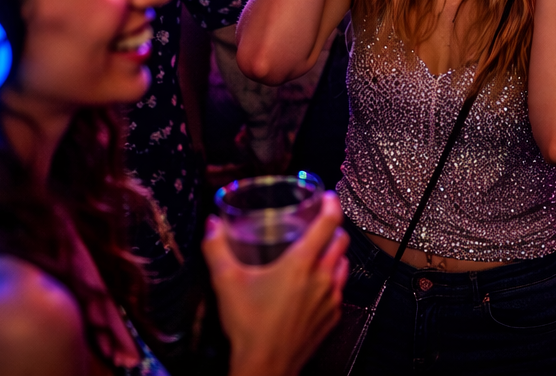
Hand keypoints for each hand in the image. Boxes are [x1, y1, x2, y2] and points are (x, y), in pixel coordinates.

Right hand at [205, 191, 350, 375]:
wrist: (265, 367)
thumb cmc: (249, 326)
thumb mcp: (226, 283)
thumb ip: (217, 249)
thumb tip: (211, 225)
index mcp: (301, 264)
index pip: (329, 224)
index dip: (332, 205)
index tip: (330, 197)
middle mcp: (322, 278)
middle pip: (341, 241)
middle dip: (334, 228)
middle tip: (321, 224)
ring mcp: (330, 299)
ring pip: (344, 265)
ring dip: (335, 254)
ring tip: (319, 252)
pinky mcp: (331, 318)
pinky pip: (339, 290)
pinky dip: (333, 281)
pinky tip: (316, 285)